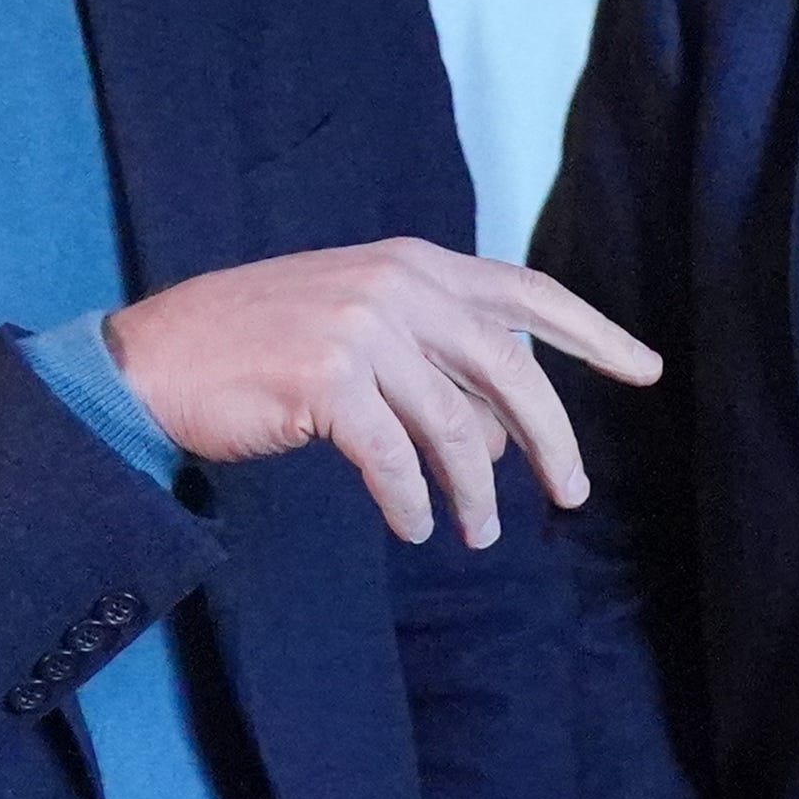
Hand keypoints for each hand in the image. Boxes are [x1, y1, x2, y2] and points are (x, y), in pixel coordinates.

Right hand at [103, 241, 658, 548]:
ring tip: (472, 535)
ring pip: (457, 428)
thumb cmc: (255, 349)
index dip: (592, 333)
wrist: (154, 360)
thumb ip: (434, 358)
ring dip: (473, 493)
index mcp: (412, 263)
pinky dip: (413, 501)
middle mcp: (396, 285)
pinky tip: (417, 525)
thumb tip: (507, 435)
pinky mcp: (327, 381)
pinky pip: (397, 461)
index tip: (644, 370)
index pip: (526, 293)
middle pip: (511, 369)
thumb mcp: (358, 327)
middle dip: (553, 441)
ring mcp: (362, 329)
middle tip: (571, 497)